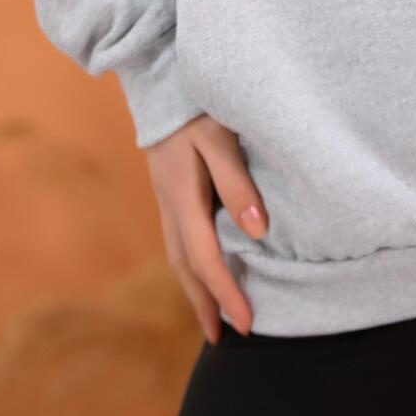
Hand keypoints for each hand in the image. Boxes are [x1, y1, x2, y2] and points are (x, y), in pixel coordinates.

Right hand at [144, 113, 269, 341]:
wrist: (156, 76)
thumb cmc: (194, 104)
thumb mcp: (219, 138)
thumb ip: (238, 184)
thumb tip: (259, 232)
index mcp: (181, 197)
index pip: (205, 259)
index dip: (226, 294)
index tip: (247, 326)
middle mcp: (169, 206)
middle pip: (185, 268)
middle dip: (205, 304)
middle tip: (225, 339)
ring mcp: (165, 199)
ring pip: (178, 257)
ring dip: (195, 289)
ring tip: (213, 317)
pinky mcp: (169, 191)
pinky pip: (178, 241)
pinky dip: (191, 266)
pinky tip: (202, 269)